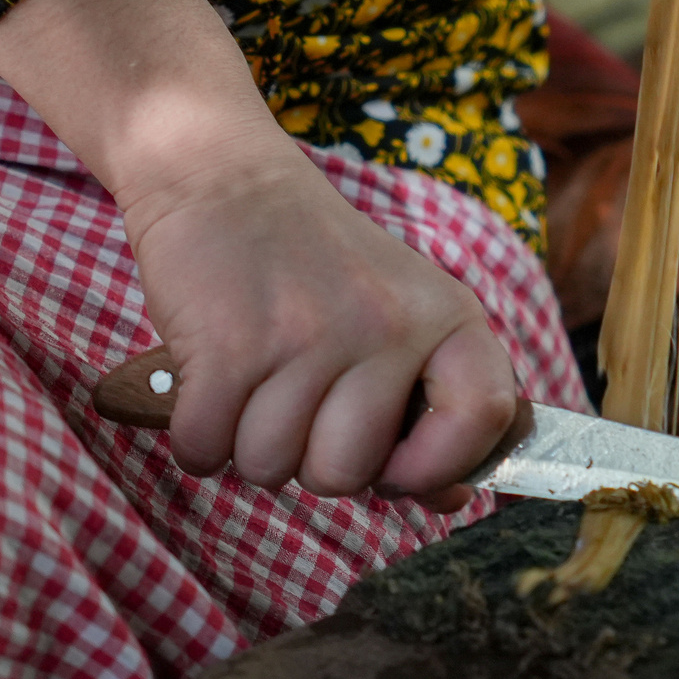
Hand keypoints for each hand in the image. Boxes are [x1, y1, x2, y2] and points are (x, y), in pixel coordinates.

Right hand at [119, 134, 519, 511]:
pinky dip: (194, 436)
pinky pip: (205, 450)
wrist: (225, 178)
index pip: (484, 417)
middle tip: (294, 401)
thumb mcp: (398, 314)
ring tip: (252, 380)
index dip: (439, 466)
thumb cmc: (315, 265)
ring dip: (244, 444)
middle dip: (306, 460)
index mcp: (446, 316)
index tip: (397, 469)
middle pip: (347, 473)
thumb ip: (432, 406)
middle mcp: (386, 325)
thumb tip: (452, 500)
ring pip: (268, 467)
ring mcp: (307, 336)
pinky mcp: (228, 347)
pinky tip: (207, 386)